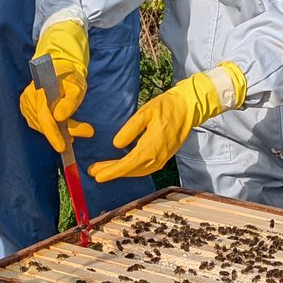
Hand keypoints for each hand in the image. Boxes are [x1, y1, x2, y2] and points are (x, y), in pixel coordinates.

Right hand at [20, 20, 92, 151]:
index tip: (62, 147)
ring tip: (74, 131)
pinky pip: (37, 123)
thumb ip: (70, 102)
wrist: (59, 69)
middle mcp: (30, 95)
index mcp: (41, 87)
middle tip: (77, 138)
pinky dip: (49, 128)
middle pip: (42, 122)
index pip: (44, 115)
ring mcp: (25, 102)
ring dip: (56, 132)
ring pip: (40, 125)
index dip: (53, 133)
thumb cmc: (70, 78)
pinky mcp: (25, 107)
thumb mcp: (77, 87)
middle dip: (59, 135)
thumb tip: (60, 118)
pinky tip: (60, 127)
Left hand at [90, 62, 246, 182]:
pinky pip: (145, 168)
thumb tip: (116, 145)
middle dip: (112, 172)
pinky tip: (123, 166)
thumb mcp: (145, 113)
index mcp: (151, 147)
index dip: (111, 171)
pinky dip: (132, 169)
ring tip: (104, 170)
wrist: (188, 108)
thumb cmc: (166, 107)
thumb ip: (130, 129)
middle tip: (94, 172)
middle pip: (131, 171)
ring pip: (138, 171)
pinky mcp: (164, 157)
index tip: (97, 174)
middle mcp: (157, 157)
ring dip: (121, 172)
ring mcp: (162, 159)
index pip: (127, 164)